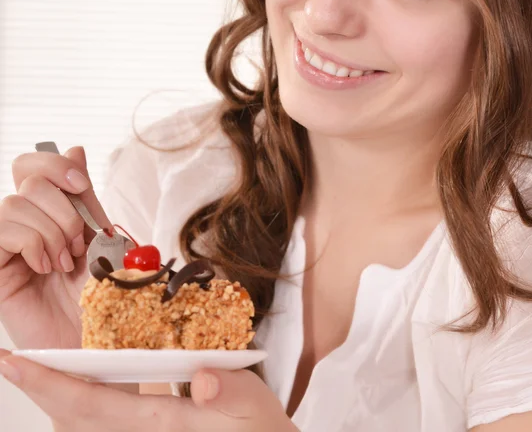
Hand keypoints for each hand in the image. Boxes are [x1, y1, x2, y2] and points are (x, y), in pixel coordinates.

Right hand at [0, 147, 109, 348]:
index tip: (80, 185)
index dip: (56, 165)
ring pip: (15, 202)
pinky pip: (3, 229)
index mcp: (52, 210)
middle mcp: (27, 221)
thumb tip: (74, 148)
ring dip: (51, 231)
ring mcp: (8, 242)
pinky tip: (44, 267)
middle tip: (77, 243)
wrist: (94, 336)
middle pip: (28, 177)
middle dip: (63, 208)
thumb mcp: (100, 236)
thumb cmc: (100, 291)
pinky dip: (33, 243)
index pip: (35, 165)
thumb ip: (85, 196)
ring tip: (63, 262)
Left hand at [0, 349, 297, 431]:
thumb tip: (201, 379)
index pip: (90, 403)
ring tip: (39, 372)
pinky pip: (99, 429)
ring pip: (79, 429)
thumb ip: (228, 391)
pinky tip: (81, 392)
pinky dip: (77, 412)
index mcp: (160, 424)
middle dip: (38, 391)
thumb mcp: (254, 407)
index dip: (49, 382)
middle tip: (13, 362)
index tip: (17, 361)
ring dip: (53, 401)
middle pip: (71, 421)